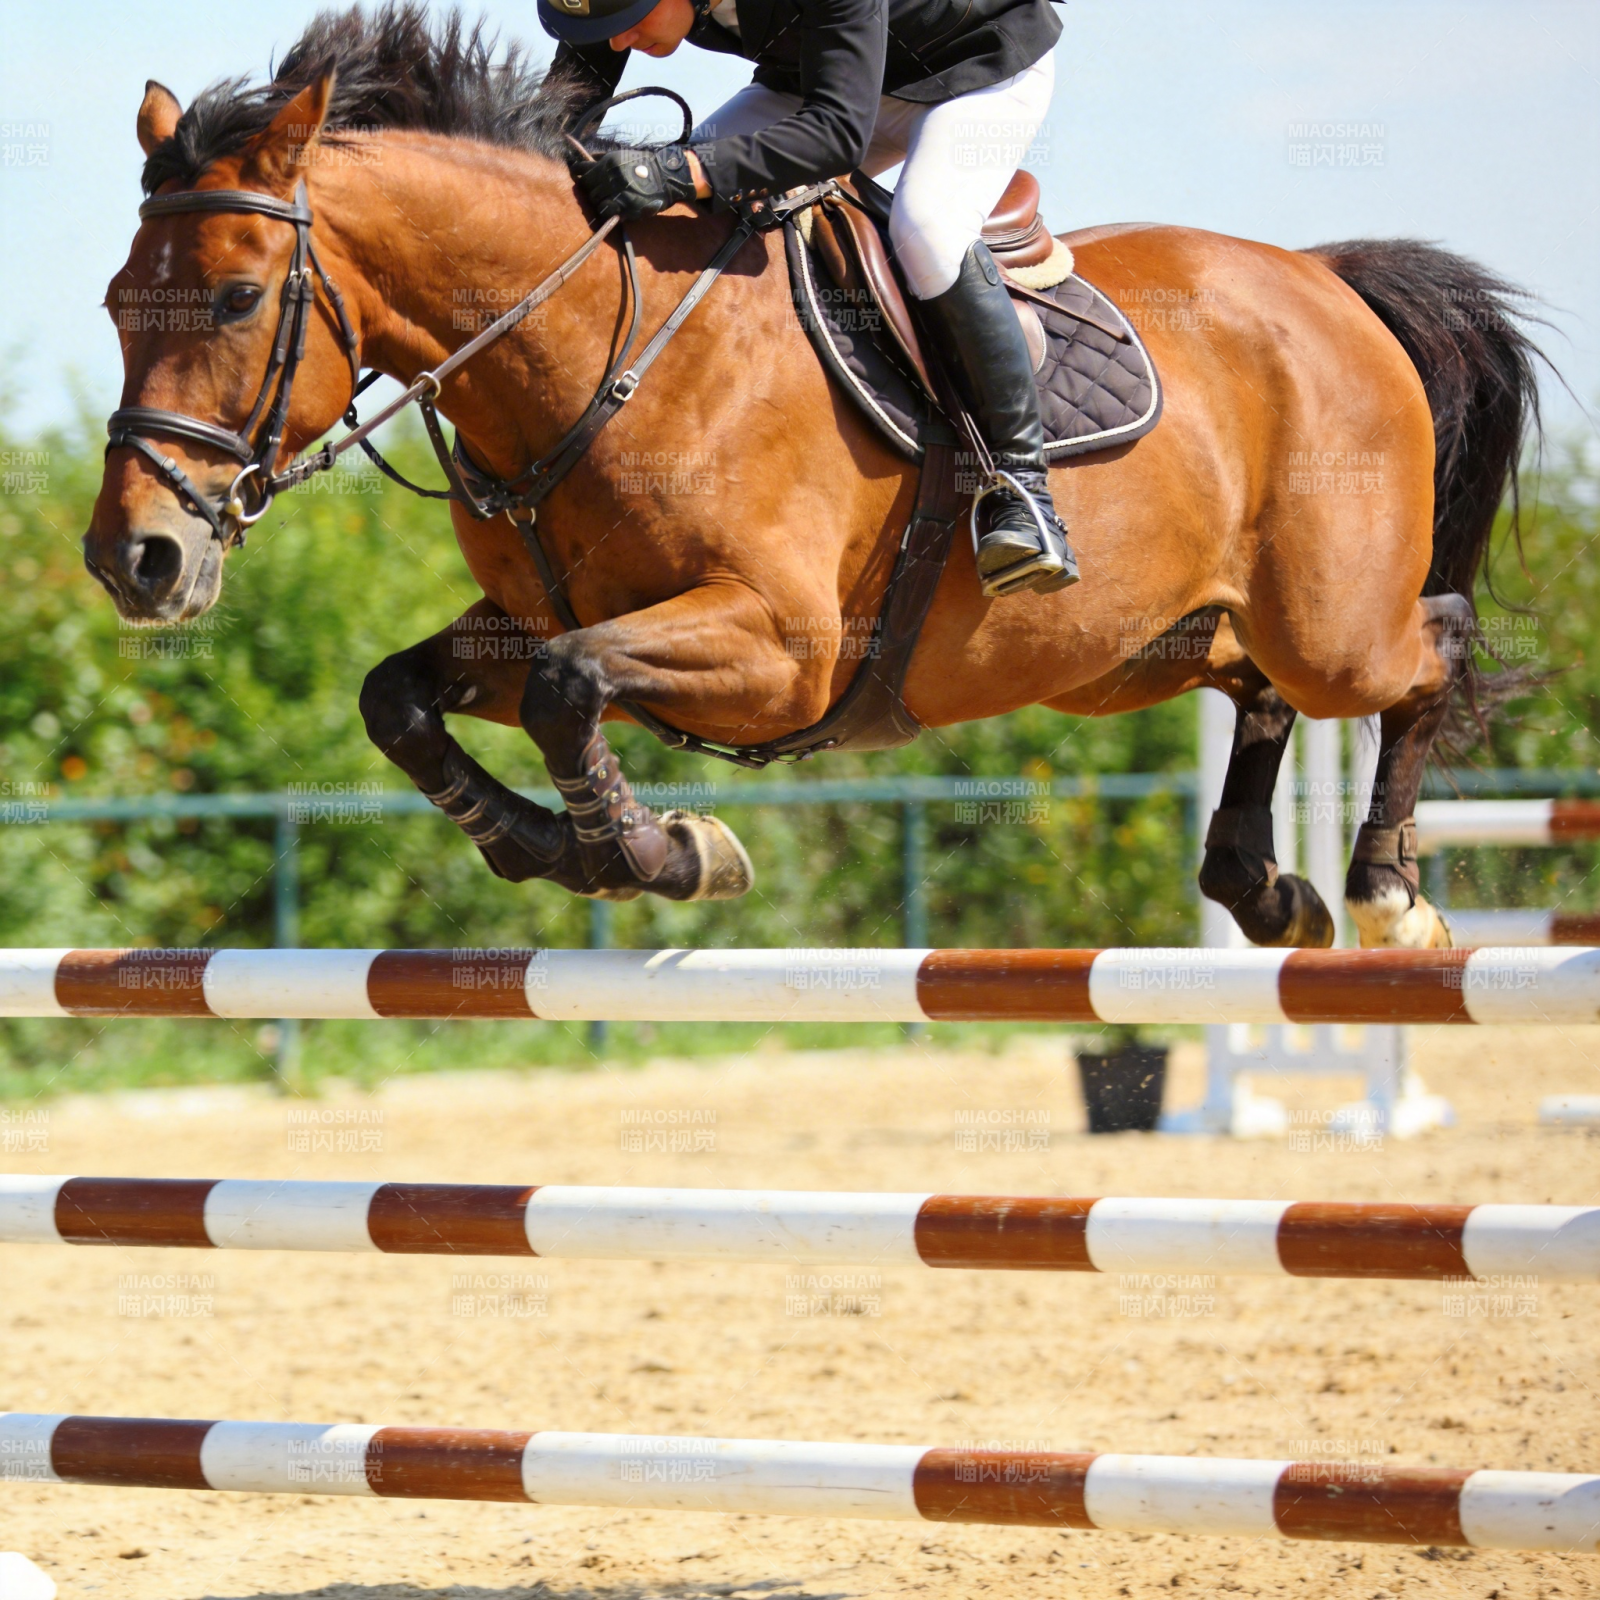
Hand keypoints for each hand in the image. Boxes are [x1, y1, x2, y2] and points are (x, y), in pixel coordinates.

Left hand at [576, 145, 700, 219]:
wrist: (667, 177)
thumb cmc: (646, 166)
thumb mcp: (623, 156)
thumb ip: (605, 158)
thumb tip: (589, 158)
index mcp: (608, 162)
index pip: (582, 169)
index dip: (579, 175)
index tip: (580, 178)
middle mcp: (610, 176)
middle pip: (587, 187)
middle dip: (591, 190)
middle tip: (599, 193)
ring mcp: (617, 192)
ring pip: (595, 200)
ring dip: (599, 202)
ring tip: (608, 201)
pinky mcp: (625, 206)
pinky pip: (606, 211)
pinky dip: (607, 211)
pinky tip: (614, 209)